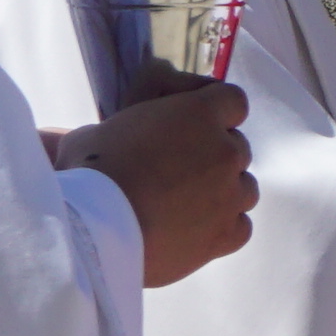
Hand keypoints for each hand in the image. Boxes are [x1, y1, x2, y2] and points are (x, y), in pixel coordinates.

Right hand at [54, 79, 256, 284]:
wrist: (95, 230)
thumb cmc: (90, 172)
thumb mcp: (98, 132)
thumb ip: (128, 127)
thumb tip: (127, 132)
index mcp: (199, 114)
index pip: (233, 100)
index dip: (218, 111)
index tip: (199, 124)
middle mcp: (224, 151)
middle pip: (238, 148)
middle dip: (215, 155)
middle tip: (182, 169)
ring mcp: (230, 195)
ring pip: (245, 188)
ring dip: (224, 192)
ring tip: (189, 204)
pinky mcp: (226, 235)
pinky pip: (240, 227)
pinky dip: (224, 227)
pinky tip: (197, 231)